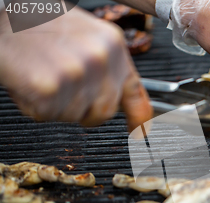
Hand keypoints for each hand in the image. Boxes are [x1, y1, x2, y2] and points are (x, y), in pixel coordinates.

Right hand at [0, 7, 151, 131]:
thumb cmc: (37, 22)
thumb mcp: (85, 35)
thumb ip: (105, 66)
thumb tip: (115, 97)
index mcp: (112, 44)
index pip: (135, 92)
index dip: (139, 119)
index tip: (141, 132)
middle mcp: (100, 59)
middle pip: (104, 112)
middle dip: (83, 110)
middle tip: (62, 88)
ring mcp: (76, 74)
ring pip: (72, 116)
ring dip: (54, 104)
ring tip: (40, 73)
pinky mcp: (49, 89)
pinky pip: (45, 114)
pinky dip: (31, 104)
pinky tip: (26, 79)